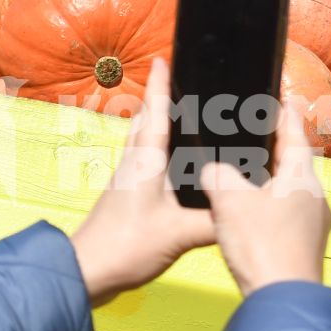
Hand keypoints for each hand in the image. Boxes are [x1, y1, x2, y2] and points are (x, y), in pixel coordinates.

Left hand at [68, 60, 215, 306]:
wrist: (87, 271)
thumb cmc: (126, 246)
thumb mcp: (179, 234)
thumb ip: (214, 222)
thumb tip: (243, 210)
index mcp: (146, 162)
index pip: (155, 114)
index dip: (160, 86)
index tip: (163, 59)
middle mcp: (134, 165)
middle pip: (146, 123)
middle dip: (159, 100)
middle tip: (175, 81)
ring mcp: (127, 181)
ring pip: (143, 143)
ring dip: (155, 124)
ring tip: (176, 114)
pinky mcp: (126, 198)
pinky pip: (144, 164)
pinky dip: (157, 152)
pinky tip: (171, 165)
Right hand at [201, 97, 330, 294]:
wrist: (283, 301)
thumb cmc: (262, 245)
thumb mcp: (229, 202)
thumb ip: (218, 176)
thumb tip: (212, 170)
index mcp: (302, 178)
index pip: (295, 134)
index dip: (284, 114)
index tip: (279, 98)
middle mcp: (315, 198)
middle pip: (294, 163)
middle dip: (274, 149)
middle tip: (255, 134)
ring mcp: (314, 226)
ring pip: (291, 192)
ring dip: (270, 182)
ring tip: (246, 174)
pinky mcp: (305, 248)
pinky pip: (287, 217)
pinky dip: (269, 209)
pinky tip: (249, 217)